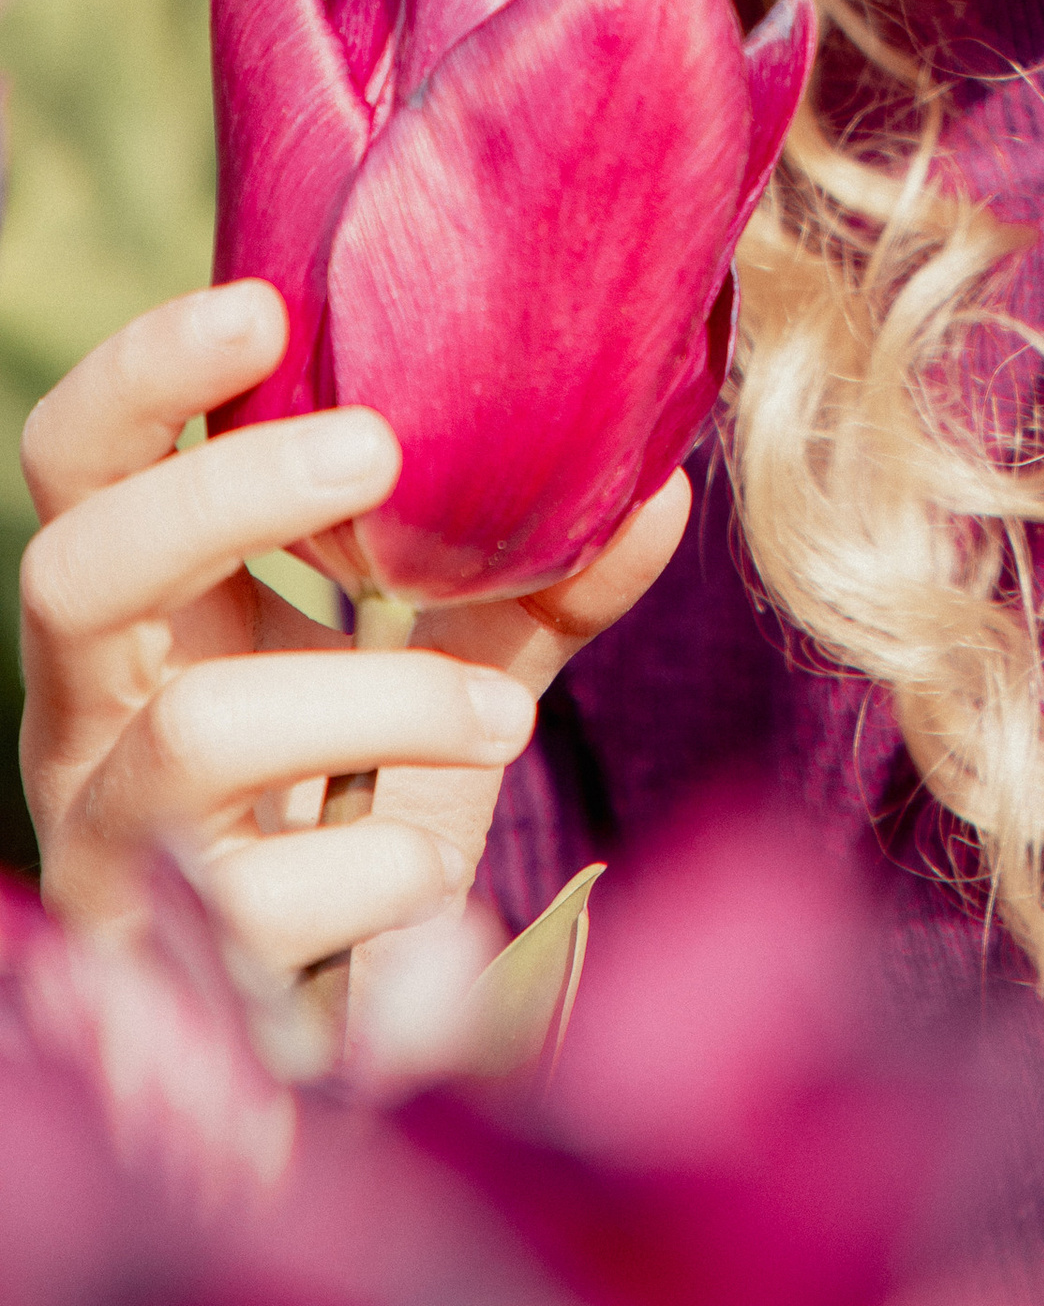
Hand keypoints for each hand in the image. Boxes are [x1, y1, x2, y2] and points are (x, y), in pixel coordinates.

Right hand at [19, 280, 688, 989]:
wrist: (334, 1051)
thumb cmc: (363, 830)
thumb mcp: (447, 682)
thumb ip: (533, 587)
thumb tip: (655, 482)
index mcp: (145, 623)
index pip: (84, 466)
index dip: (143, 375)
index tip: (264, 304)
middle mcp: (91, 725)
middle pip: (75, 566)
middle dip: (228, 493)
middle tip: (379, 452)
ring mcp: (114, 852)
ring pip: (196, 731)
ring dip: (379, 695)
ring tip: (499, 717)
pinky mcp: (165, 974)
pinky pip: (271, 899)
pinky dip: (384, 869)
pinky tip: (436, 876)